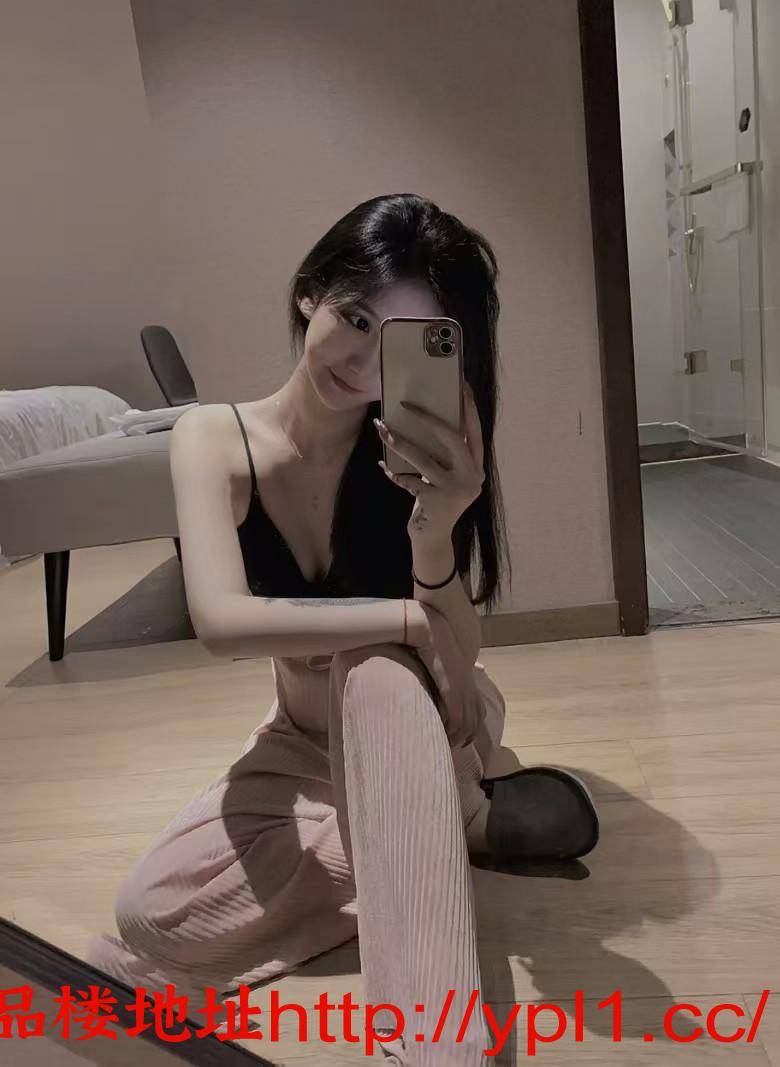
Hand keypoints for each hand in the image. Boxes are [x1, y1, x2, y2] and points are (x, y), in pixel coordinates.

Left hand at [374, 379, 484, 541]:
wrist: (432, 539)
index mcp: (477, 467)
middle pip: (452, 438)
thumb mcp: (446, 477)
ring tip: (382, 429)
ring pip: (423, 458)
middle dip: (428, 418)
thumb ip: (445, 456)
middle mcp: (471, 477)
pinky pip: (409, 480)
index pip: (475, 430)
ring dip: (399, 442)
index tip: (459, 384)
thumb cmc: (436, 501)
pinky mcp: (435, 501)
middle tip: (406, 404)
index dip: (468, 406)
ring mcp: (454, 490)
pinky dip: (394, 473)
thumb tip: (424, 420)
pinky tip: (384, 466)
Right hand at [409, 601, 484, 748]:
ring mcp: (464, 692)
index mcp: (470, 683)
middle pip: (476, 722)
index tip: (463, 738)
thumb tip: (439, 681)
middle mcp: (470, 690)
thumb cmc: (436, 646)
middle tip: (455, 747)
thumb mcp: (445, 664)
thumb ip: (447, 676)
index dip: (473, 728)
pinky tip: (442, 735)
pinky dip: (451, 731)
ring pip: (468, 725)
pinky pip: (457, 720)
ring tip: (446, 744)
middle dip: (467, 737)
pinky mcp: (453, 694)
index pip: (480, 712)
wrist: (434, 636)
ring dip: (457, 738)